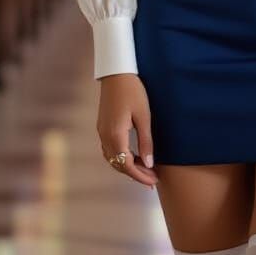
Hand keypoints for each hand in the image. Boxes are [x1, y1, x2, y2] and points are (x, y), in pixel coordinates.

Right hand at [97, 73, 158, 188]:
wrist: (116, 72)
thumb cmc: (133, 91)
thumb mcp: (144, 116)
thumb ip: (146, 141)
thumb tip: (149, 163)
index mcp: (115, 135)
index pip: (127, 165)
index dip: (140, 176)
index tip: (154, 182)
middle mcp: (105, 137)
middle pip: (118, 165)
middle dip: (135, 174)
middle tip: (152, 179)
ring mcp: (101, 132)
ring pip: (113, 159)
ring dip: (128, 167)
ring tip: (145, 169)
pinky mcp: (102, 126)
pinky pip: (110, 149)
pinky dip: (121, 157)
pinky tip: (133, 155)